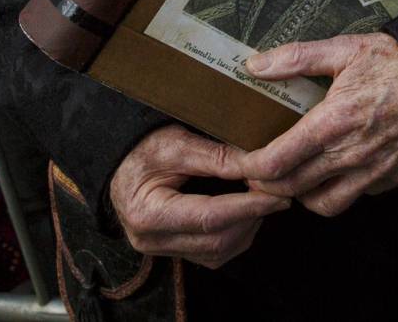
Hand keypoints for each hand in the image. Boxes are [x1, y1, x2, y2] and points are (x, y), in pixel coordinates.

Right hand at [107, 125, 288, 268]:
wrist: (119, 162)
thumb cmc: (143, 148)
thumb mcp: (177, 143)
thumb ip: (217, 157)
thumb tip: (258, 166)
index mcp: (149, 213)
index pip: (210, 218)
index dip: (248, 207)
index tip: (278, 195)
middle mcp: (152, 240)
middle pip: (217, 240)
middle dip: (252, 218)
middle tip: (276, 193)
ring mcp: (161, 249)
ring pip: (218, 253)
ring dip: (247, 228)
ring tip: (262, 200)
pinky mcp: (173, 250)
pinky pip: (211, 254)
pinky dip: (235, 235)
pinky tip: (245, 212)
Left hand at [240, 33, 397, 217]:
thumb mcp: (347, 48)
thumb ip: (297, 57)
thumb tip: (254, 64)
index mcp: (333, 122)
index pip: (276, 162)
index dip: (248, 167)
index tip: (239, 160)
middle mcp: (351, 154)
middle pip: (291, 188)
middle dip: (266, 184)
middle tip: (257, 170)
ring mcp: (373, 171)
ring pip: (322, 204)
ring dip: (301, 194)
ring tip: (295, 174)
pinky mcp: (392, 178)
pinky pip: (355, 197)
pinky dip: (337, 190)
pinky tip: (334, 169)